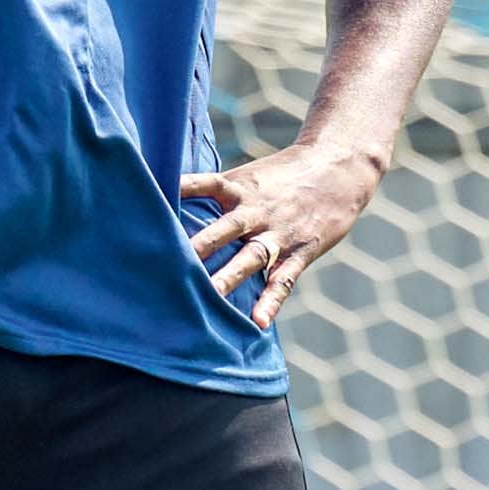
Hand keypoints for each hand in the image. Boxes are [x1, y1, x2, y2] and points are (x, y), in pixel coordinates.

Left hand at [180, 134, 385, 313]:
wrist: (339, 167)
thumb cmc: (284, 175)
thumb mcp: (248, 177)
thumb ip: (214, 195)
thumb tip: (169, 205)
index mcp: (239, 188)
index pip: (202, 185)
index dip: (178, 191)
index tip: (149, 201)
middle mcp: (256, 211)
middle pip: (223, 229)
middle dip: (198, 247)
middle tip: (168, 264)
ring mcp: (279, 233)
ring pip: (251, 257)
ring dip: (229, 277)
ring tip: (208, 298)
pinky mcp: (301, 251)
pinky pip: (283, 279)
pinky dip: (271, 300)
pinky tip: (259, 322)